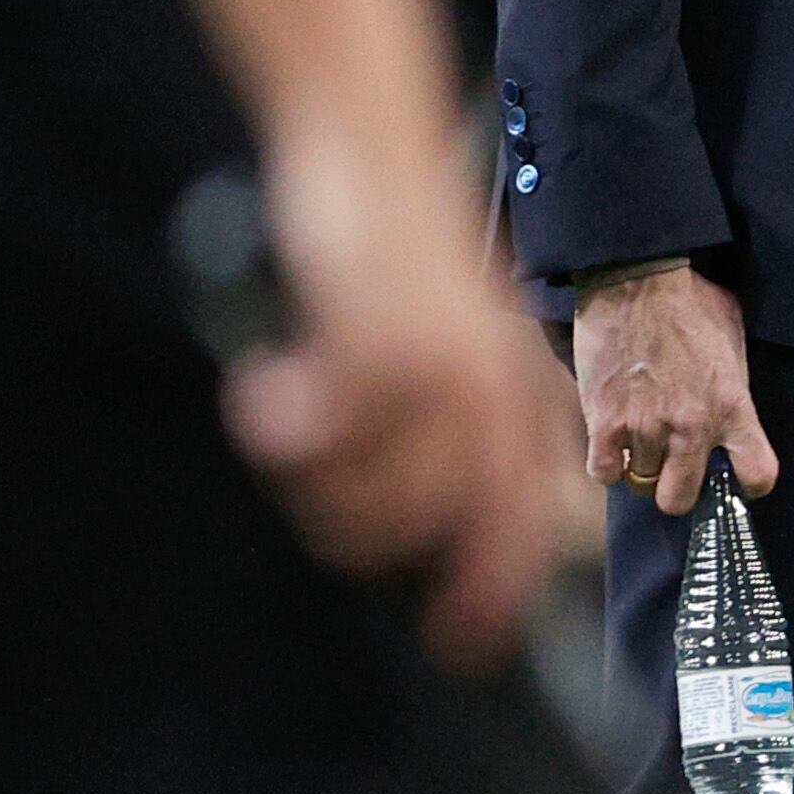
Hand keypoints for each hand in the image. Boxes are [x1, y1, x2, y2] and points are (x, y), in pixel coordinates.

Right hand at [224, 118, 563, 671]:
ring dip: (323, 489)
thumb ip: (460, 416)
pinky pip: (323, 436)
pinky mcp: (375, 345)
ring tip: (294, 438)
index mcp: (519, 387)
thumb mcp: (455, 335)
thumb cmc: (403, 252)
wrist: (376, 152)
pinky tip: (264, 392)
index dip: (499, 589)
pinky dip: (281, 426)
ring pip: (384, 497)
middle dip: (390, 551)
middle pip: (460, 525)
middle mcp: (491, 388)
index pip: (529, 516)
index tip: (465, 642)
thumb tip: (442, 515)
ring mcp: (438, 371)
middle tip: (332, 522)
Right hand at [574, 263, 780, 515]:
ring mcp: (646, 427)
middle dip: (677, 489)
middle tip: (671, 468)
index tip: (735, 477)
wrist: (636, 278)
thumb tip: (736, 400)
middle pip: (681, 498)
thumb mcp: (733, 336)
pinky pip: (604, 473)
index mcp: (732, 406)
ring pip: (641, 485)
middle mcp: (692, 426)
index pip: (758, 474)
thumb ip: (736, 379)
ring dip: (640, 467)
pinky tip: (611, 444)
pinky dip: (606, 464)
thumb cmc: (689, 299)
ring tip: (640, 441)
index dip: (748, 484)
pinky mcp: (604, 421)